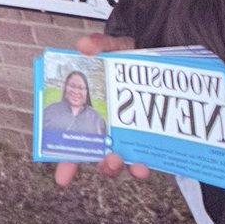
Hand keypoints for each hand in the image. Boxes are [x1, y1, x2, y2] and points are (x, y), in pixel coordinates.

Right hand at [54, 31, 143, 187]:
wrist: (162, 54)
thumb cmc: (130, 58)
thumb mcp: (114, 48)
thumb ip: (100, 45)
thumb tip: (84, 45)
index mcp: (94, 113)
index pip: (76, 142)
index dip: (67, 162)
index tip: (62, 178)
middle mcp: (111, 129)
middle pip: (102, 158)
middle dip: (105, 166)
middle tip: (107, 160)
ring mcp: (133, 135)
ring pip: (127, 161)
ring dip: (128, 167)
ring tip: (134, 166)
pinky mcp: (153, 136)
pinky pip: (151, 154)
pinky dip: (149, 159)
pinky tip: (149, 160)